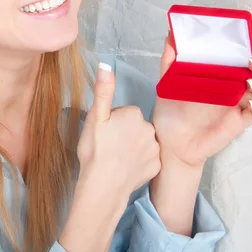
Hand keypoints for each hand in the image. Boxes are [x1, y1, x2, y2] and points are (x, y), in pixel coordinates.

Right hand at [76, 62, 161, 210]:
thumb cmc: (95, 151)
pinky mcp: (156, 166)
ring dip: (133, 147)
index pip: (125, 112)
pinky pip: (148, 159)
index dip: (113, 121)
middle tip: (109, 145)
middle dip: (125, 133)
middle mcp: (150, 128)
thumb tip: (104, 65)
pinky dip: (139, 163)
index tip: (105, 132)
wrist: (102, 185)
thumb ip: (103, 91)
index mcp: (134, 114)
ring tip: (116, 157)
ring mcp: (155, 148)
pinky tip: (126, 168)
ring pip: (143, 142)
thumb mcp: (95, 118)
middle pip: (136, 125)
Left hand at [152, 28, 251, 166]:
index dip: (250, 42)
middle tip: (251, 59)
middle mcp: (230, 85)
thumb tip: (169, 36)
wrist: (171, 143)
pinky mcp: (238, 120)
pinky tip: (250, 102)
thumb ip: (170, 61)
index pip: (237, 54)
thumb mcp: (167, 84)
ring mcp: (236, 103)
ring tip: (249, 81)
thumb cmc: (171, 112)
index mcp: (217, 73)